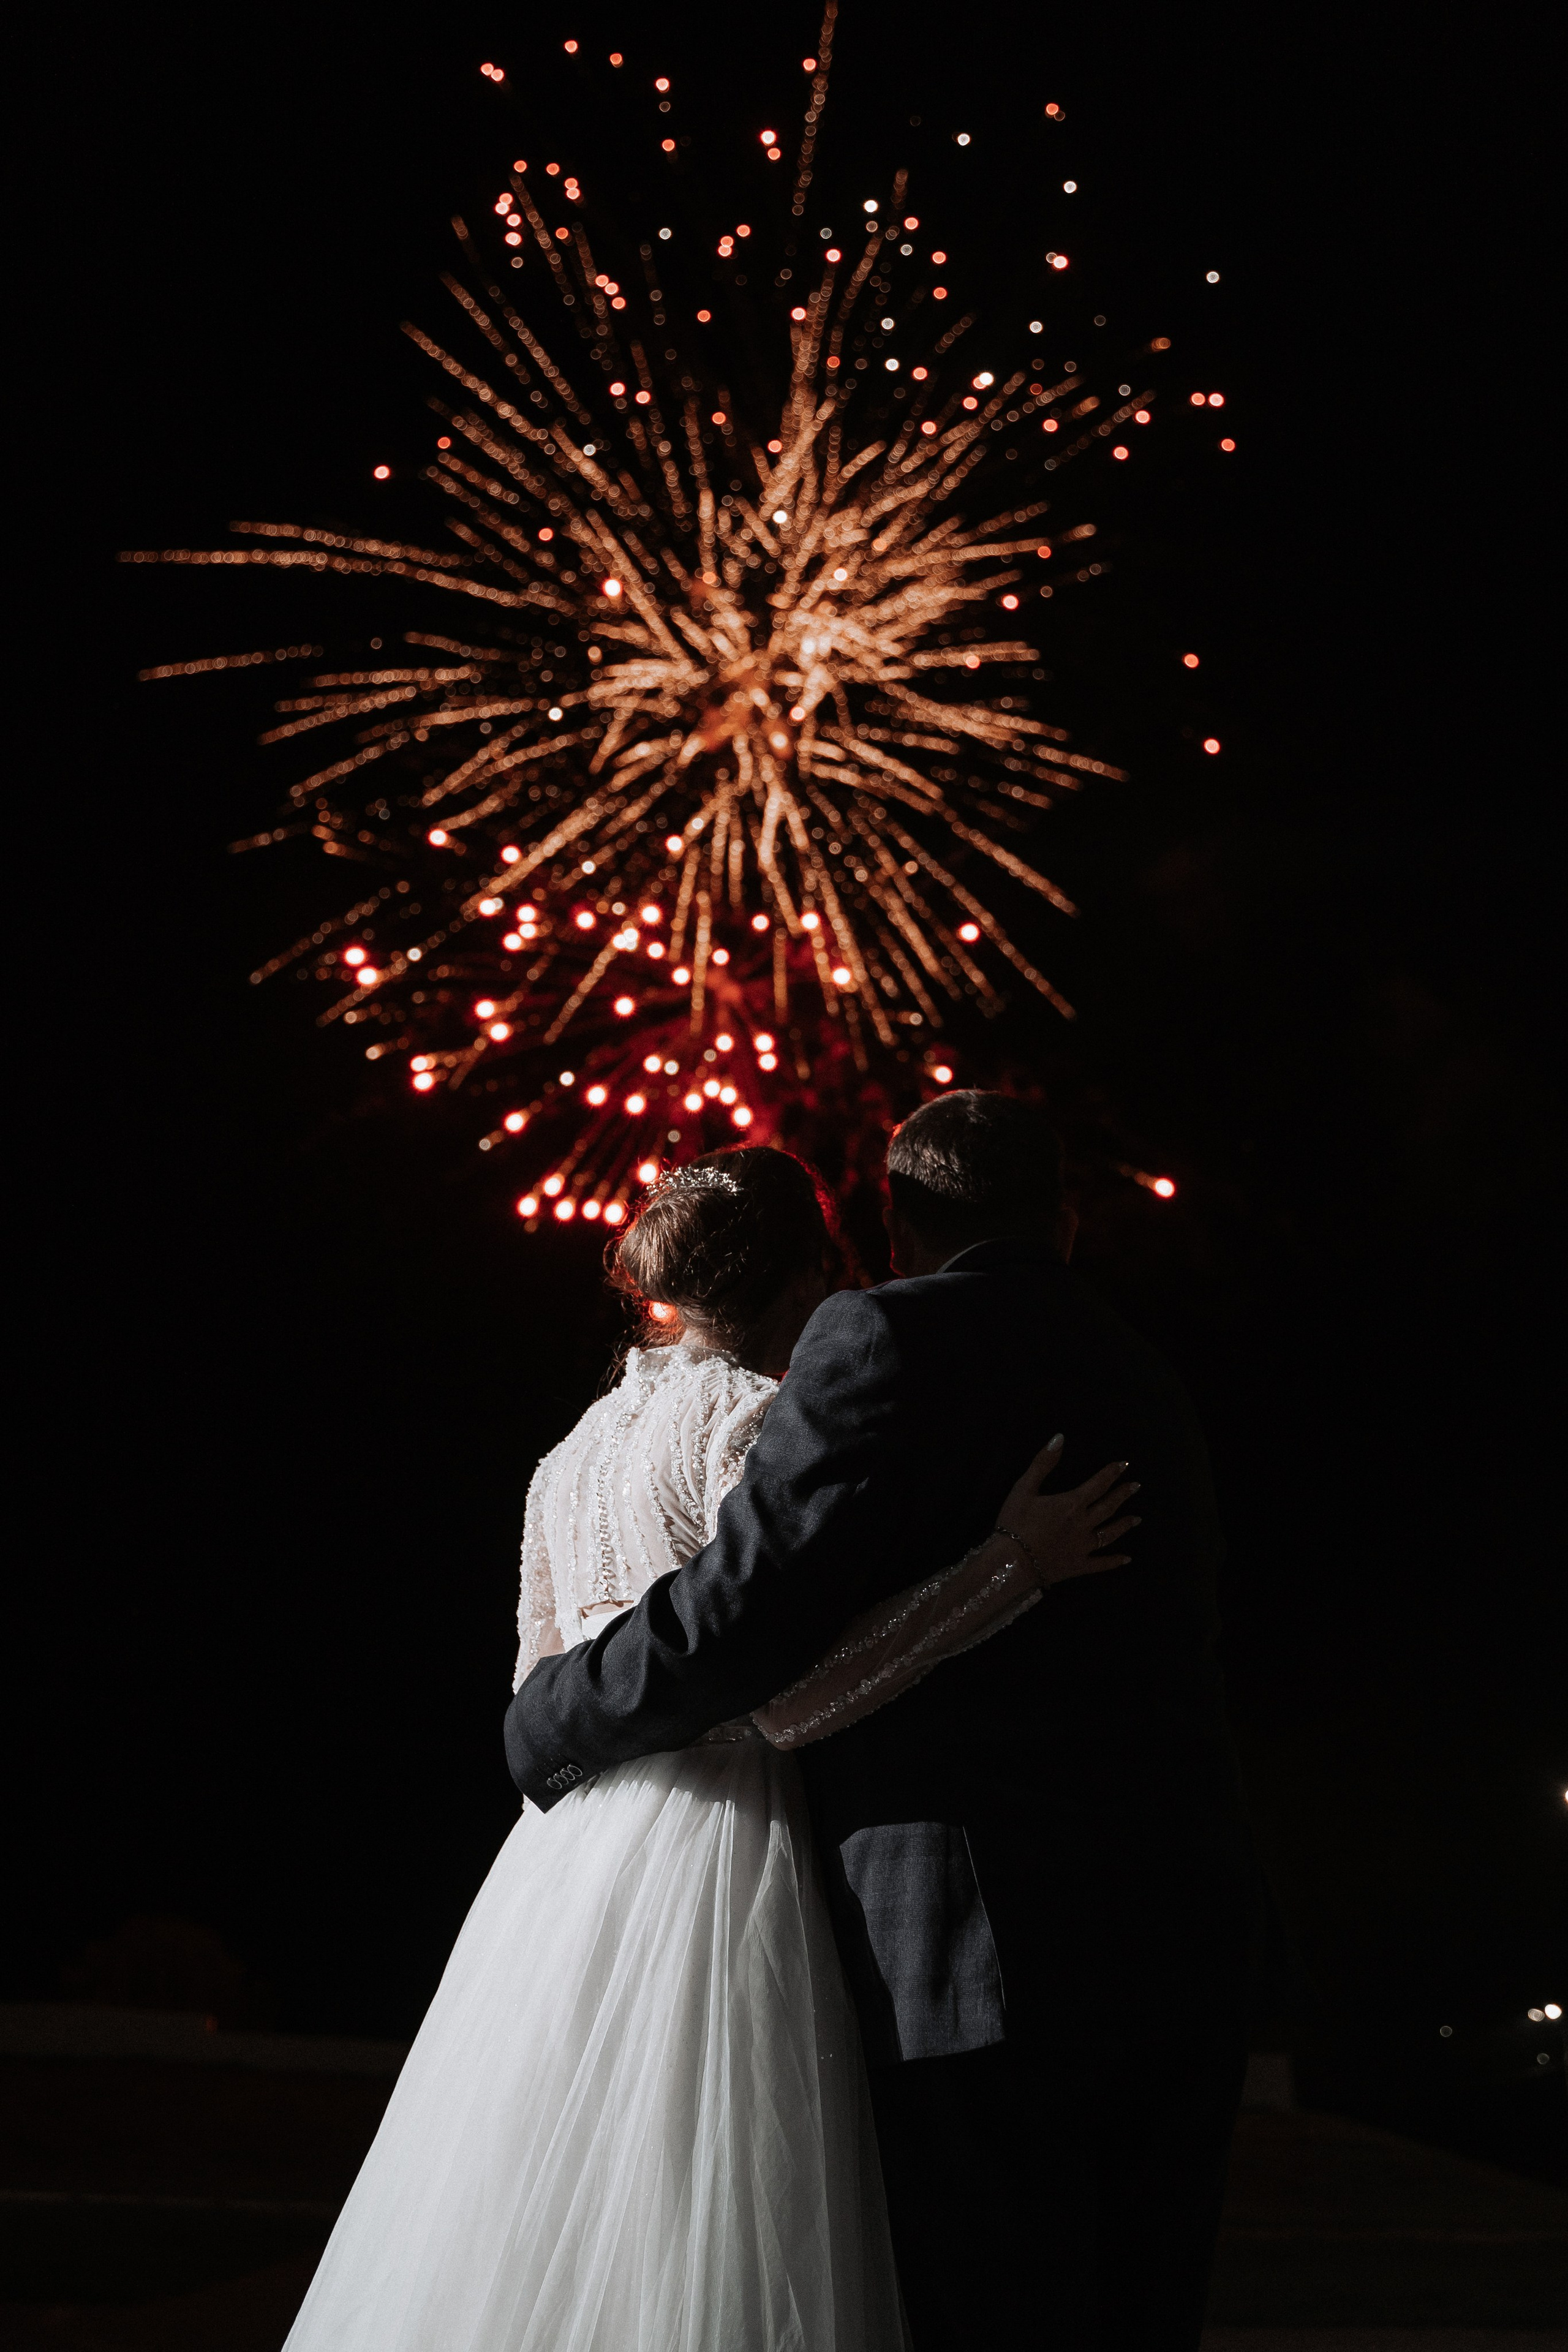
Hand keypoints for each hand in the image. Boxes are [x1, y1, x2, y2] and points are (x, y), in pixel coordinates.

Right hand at [993, 1434, 1139, 1587]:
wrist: (1011, 1562)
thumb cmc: (1015, 1522)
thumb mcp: (1024, 1487)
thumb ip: (1043, 1462)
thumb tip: (1059, 1438)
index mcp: (1072, 1504)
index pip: (1098, 1484)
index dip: (1112, 1473)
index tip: (1125, 1464)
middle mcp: (1084, 1524)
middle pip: (1108, 1507)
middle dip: (1123, 1495)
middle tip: (1136, 1486)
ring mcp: (1083, 1547)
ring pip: (1110, 1534)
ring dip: (1124, 1525)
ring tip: (1137, 1518)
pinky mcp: (1079, 1566)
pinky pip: (1101, 1564)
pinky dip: (1114, 1562)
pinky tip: (1126, 1559)